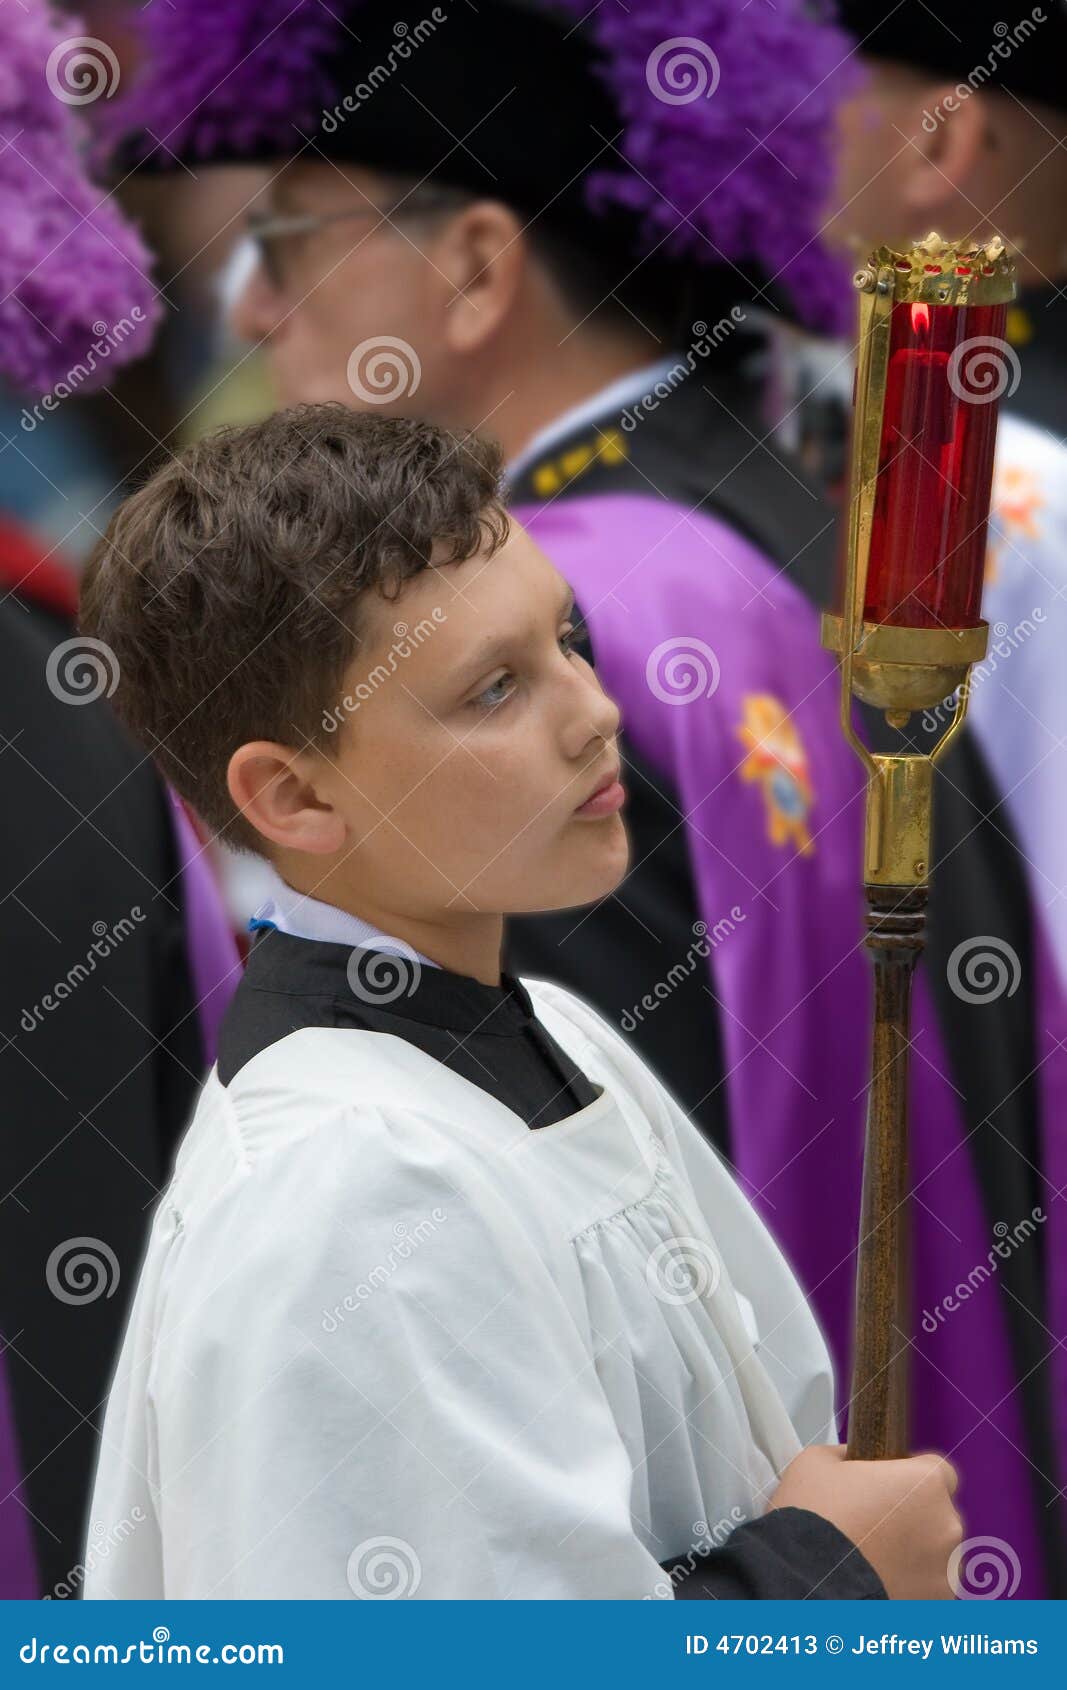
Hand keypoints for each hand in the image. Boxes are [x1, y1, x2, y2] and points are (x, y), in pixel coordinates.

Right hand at [768, 1443, 962, 1599]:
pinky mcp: (936, 1607)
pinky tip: (877, 1583)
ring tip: (872, 1561)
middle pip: (938, 1515)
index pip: (939, 1471)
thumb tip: (851, 1461)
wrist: (805, 1585)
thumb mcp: (817, 1462)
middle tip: (873, 1526)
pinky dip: (909, 1587)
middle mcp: (946, 1526)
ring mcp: (945, 1572)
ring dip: (913, 1555)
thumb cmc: (813, 1521)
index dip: (912, 1477)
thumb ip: (847, 1456)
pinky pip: (928, 1590)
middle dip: (912, 1518)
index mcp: (925, 1483)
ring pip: (935, 1555)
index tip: (892, 1487)